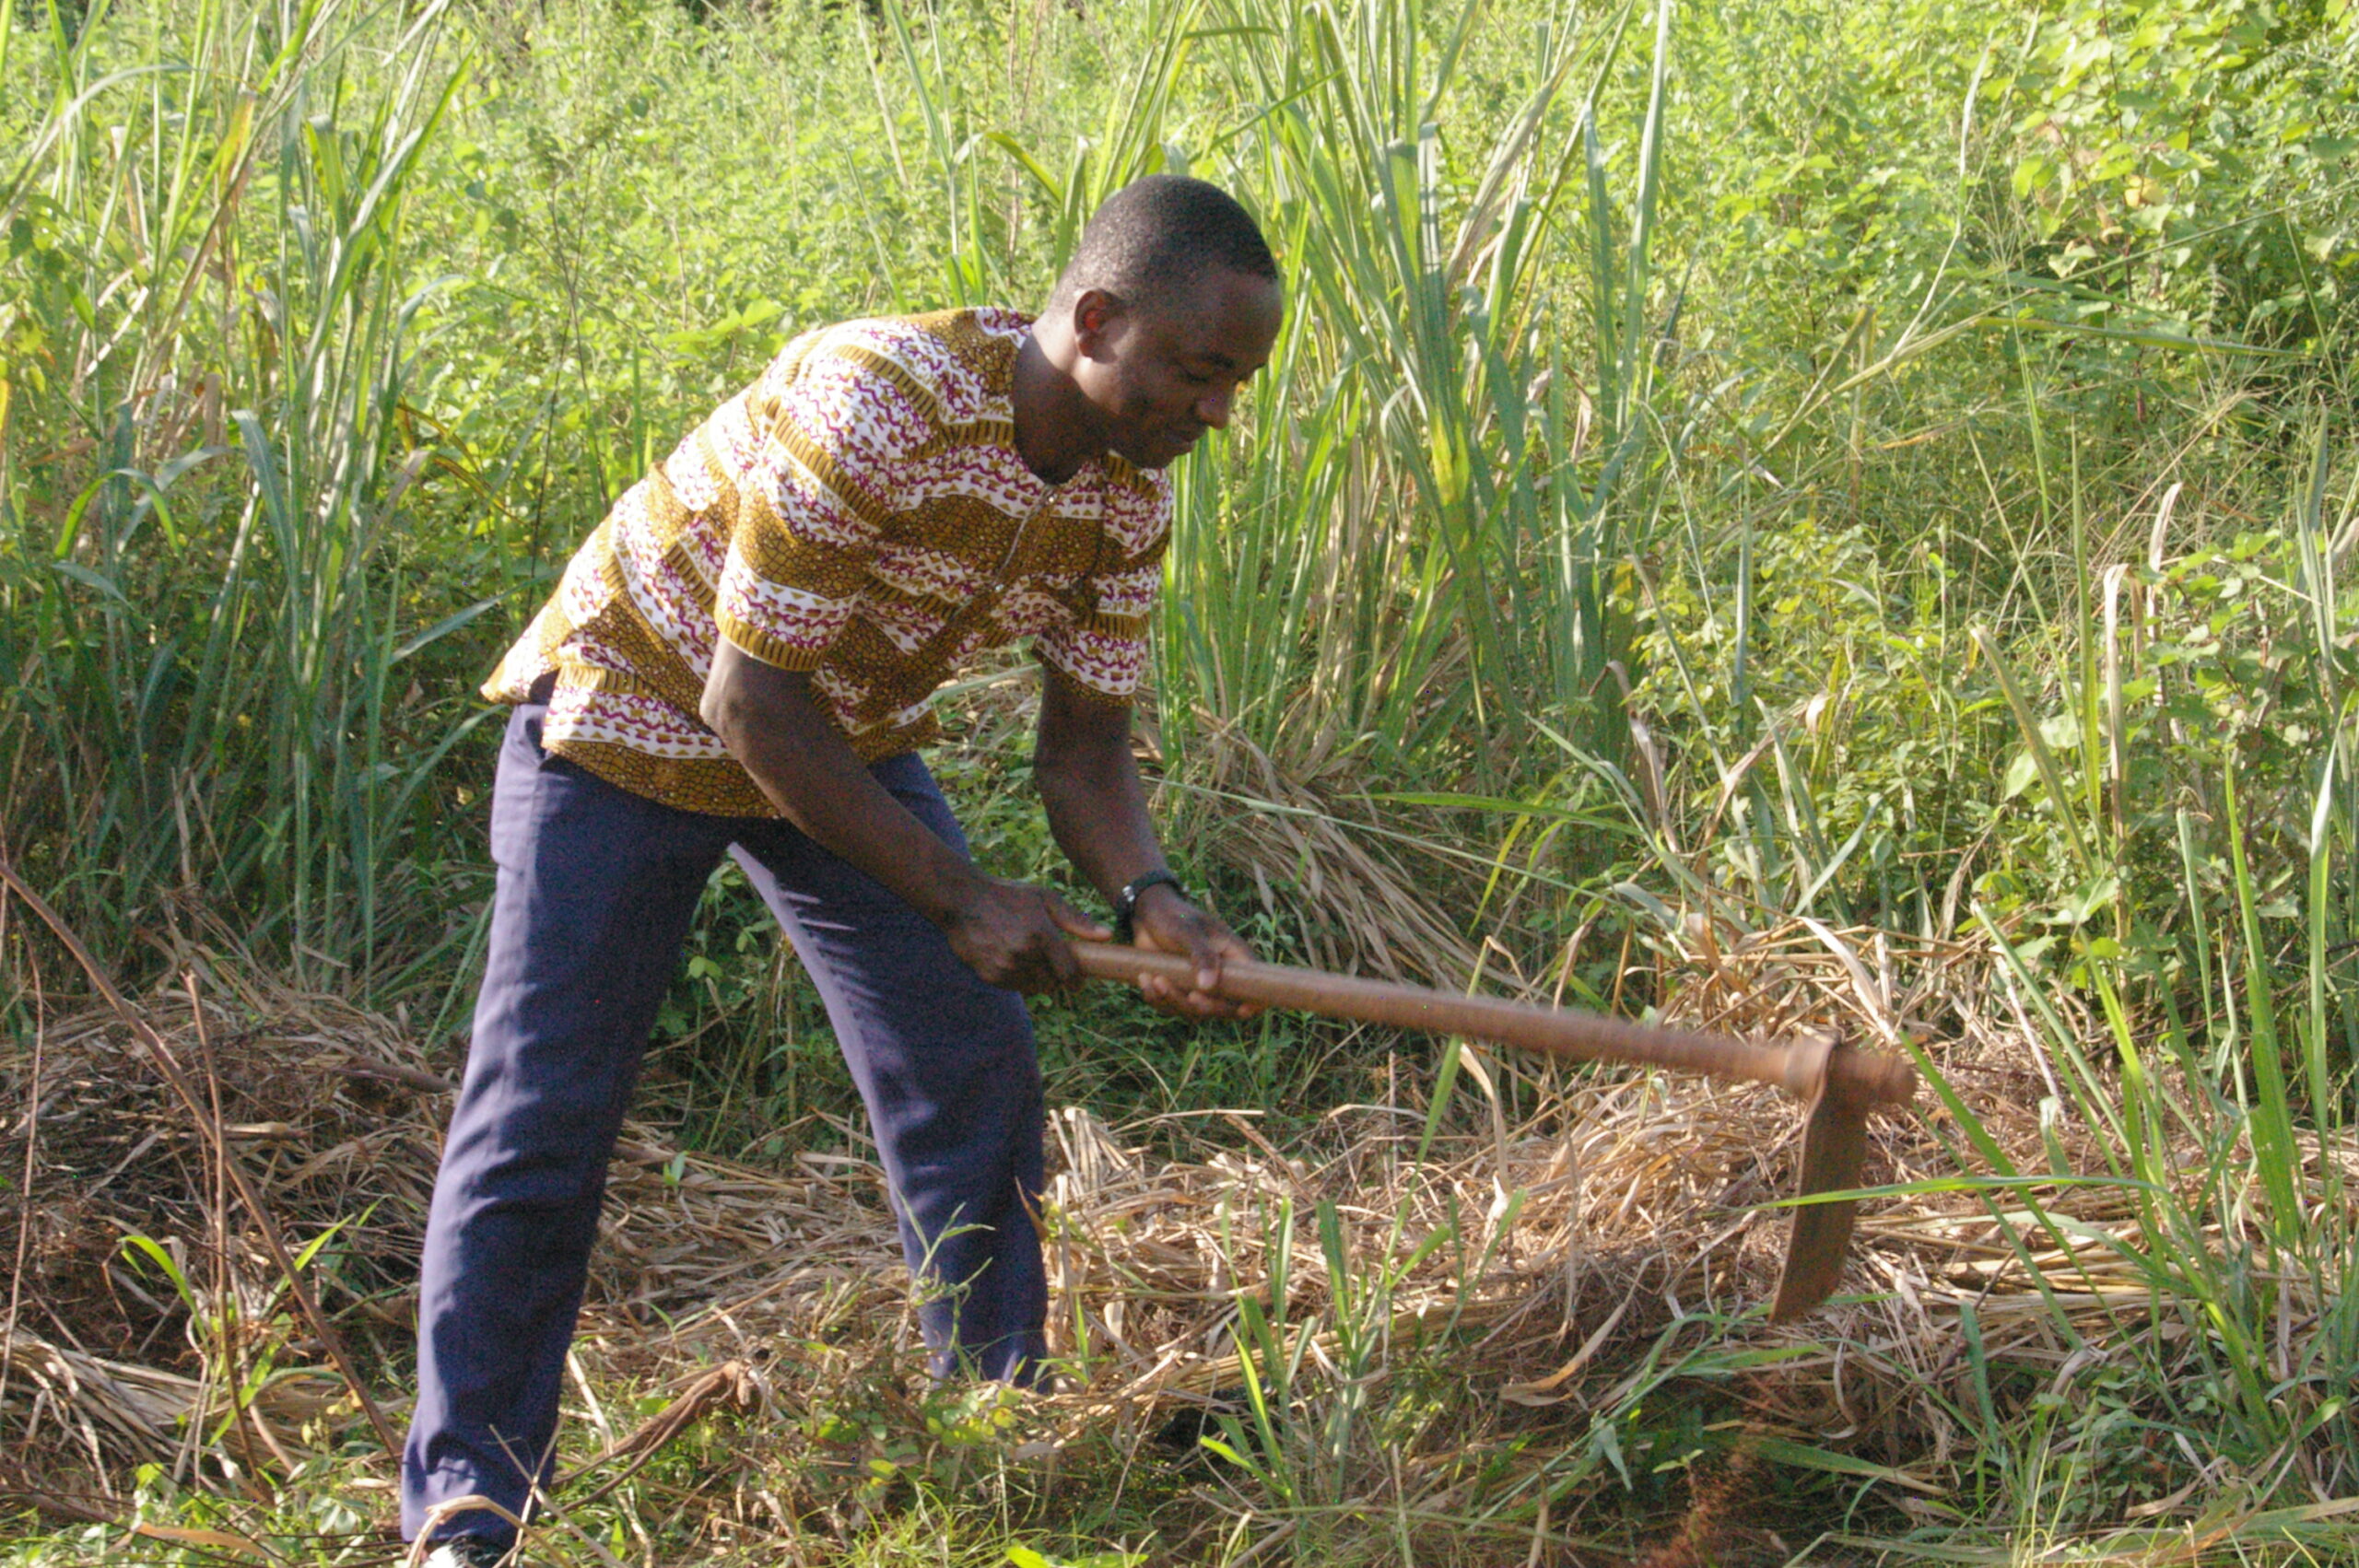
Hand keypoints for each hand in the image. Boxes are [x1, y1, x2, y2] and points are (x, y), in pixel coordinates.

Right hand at [941, 877, 1110, 992]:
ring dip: (1037, 979)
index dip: (1077, 980)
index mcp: (1042, 935)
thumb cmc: (1008, 895)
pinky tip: (1012, 959)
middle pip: (1052, 984)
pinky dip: (1018, 979)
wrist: (963, 900)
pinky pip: (1014, 987)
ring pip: (1034, 988)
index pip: (1069, 973)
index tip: (1078, 979)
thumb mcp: (1045, 899)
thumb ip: (1076, 920)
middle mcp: (1024, 955)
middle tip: (1052, 963)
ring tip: (1030, 958)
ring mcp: (1005, 968)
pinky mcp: (990, 976)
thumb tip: (1106, 936)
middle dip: (1056, 977)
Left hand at [1129, 884, 1260, 1021]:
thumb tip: (1209, 986)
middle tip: (1189, 995)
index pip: (1253, 986)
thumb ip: (1202, 955)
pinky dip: (1156, 998)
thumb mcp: (1188, 931)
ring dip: (1173, 1001)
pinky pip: (1170, 1007)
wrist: (1147, 914)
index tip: (1242, 1010)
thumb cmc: (1174, 916)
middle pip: (1223, 1008)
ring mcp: (1198, 986)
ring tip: (1155, 979)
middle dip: (1205, 1006)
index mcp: (1234, 958)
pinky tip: (1144, 980)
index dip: (1254, 1003)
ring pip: (1194, 1011)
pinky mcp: (1178, 990)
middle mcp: (1220, 976)